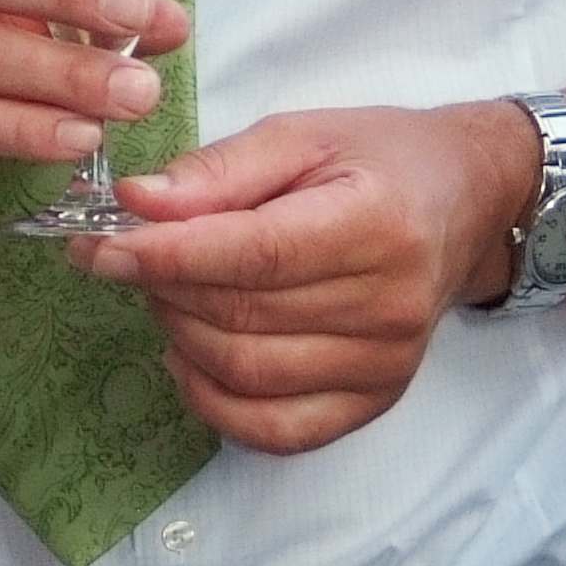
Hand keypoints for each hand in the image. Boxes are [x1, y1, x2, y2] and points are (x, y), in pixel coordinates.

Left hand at [71, 101, 539, 453]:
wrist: (465, 202)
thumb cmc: (380, 158)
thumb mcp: (301, 134)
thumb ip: (218, 171)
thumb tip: (137, 205)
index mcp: (377, 223)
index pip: (254, 255)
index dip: (167, 256)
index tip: (101, 245)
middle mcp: (388, 305)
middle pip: (241, 317)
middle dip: (164, 288)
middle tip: (133, 255)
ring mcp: (385, 365)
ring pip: (245, 374)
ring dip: (181, 336)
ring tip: (170, 293)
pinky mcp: (373, 402)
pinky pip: (273, 430)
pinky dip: (213, 402)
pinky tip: (191, 356)